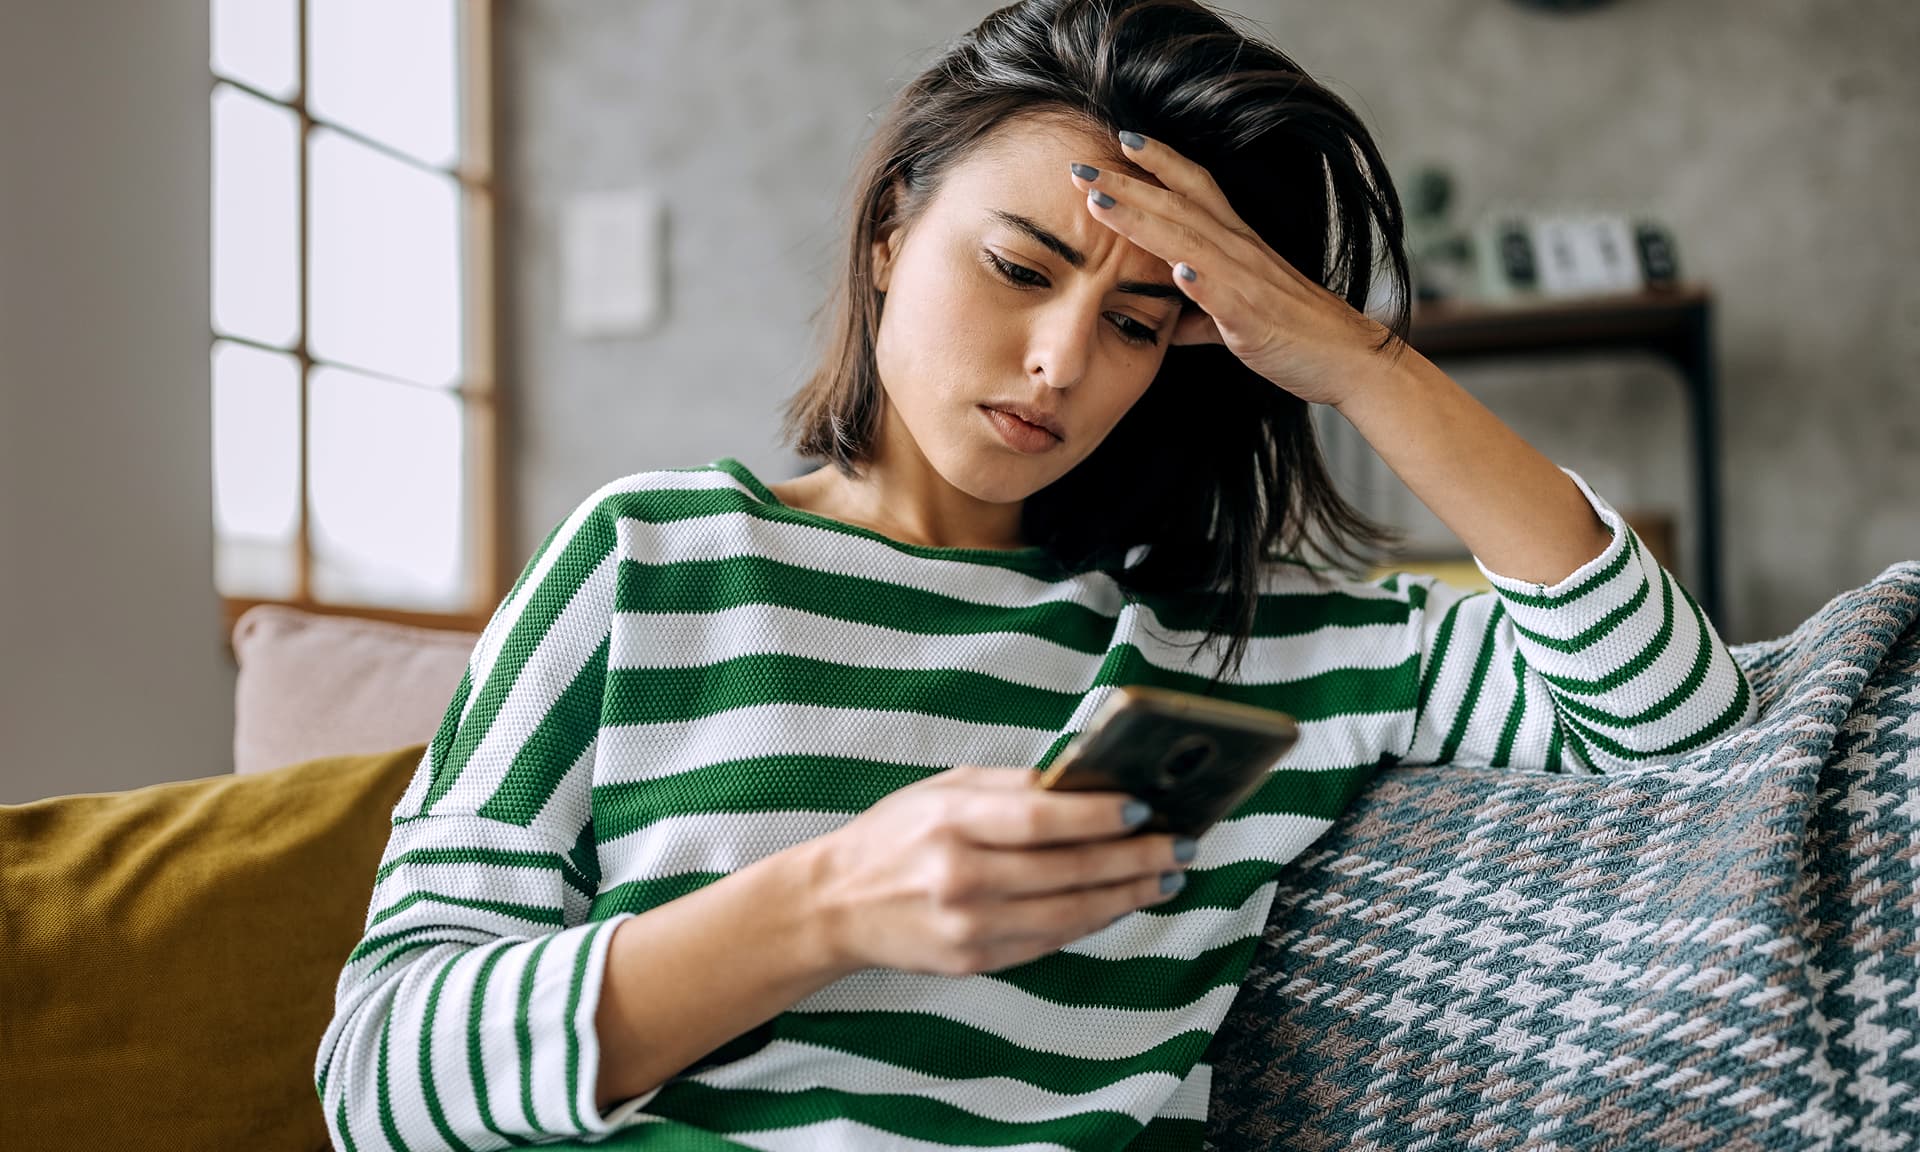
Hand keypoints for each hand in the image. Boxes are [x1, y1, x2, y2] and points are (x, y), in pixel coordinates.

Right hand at [811, 764, 1192, 976]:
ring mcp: (968, 927)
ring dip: (1127, 895)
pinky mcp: (974, 962)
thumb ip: (1011, 787)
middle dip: (1133, 858)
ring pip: (1069, 914)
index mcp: (951, 822)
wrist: (837, 904)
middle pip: (1066, 870)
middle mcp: (960, 877)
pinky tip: (1121, 902)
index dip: (1097, 817)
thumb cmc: (896, 836)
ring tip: (1167, 877)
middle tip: (1180, 845)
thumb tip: (1087, 783)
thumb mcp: (943, 790)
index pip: (1039, 819)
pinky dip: (1093, 921)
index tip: (1144, 810)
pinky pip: (1050, 941)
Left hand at [1069, 130, 1398, 406]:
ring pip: (1191, 242)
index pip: (1195, 188)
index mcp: (1236, 245)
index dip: (1159, 160)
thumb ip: (1199, 313)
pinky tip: (1176, 271)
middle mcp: (1241, 252)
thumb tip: (1167, 321)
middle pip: (1178, 206)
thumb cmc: (1294, 334)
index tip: (1119, 139)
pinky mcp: (1256, 319)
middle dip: (1128, 183)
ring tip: (1103, 203)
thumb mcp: (1236, 317)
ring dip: (1145, 220)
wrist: (1349, 360)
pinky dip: (1201, 283)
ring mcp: (1248, 283)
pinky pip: (1226, 297)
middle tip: (1079, 165)